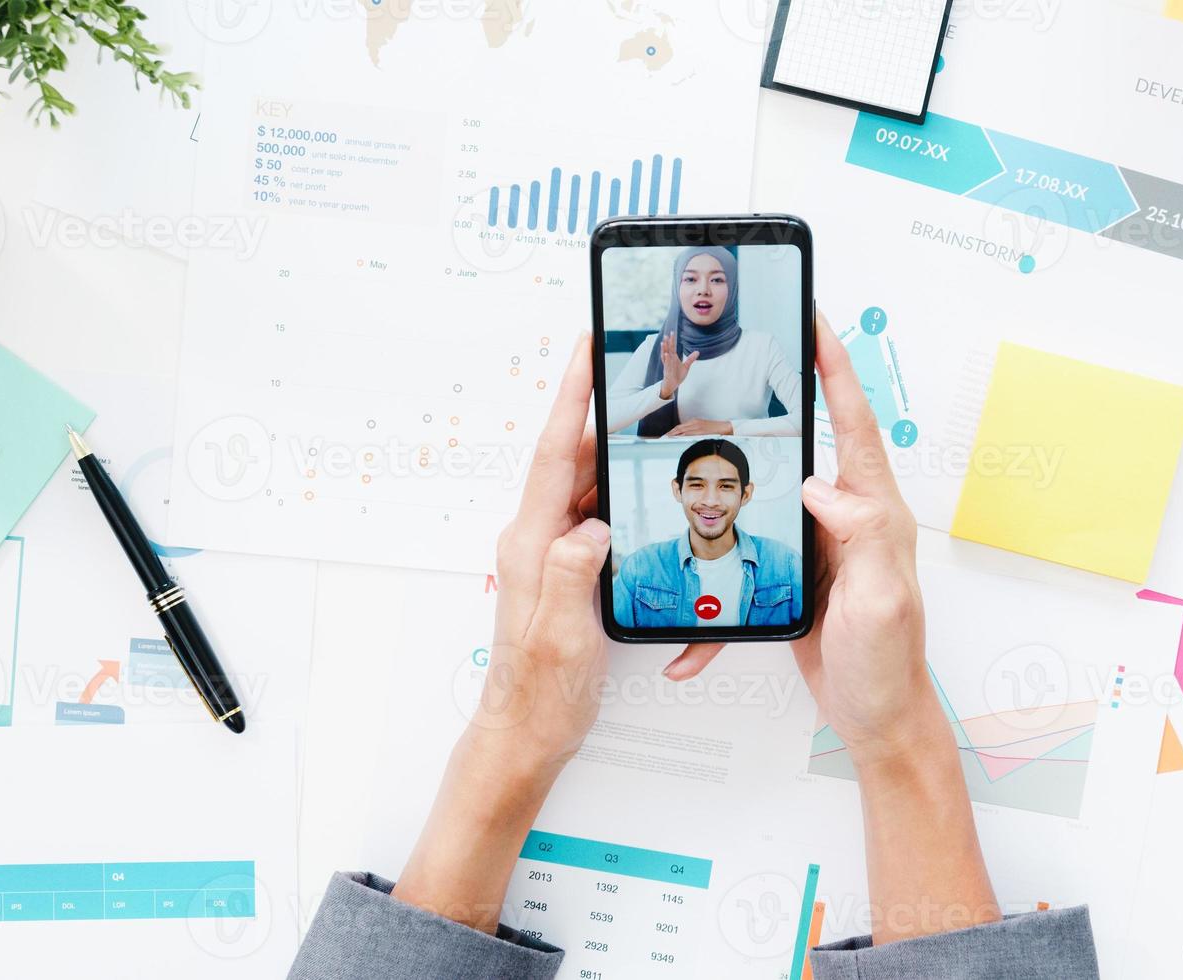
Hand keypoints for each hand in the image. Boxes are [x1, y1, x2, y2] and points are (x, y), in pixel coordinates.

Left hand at [391, 335, 612, 931]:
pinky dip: (623, 492)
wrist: (525, 735)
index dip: (574, 398)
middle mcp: (537, 538)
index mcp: (532, 543)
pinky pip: (596, 515)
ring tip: (658, 417)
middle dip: (606, 409)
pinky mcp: (569, 570)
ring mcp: (552, 553)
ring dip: (619, 450)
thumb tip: (592, 526)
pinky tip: (649, 486)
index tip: (588, 350)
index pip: (556, 455)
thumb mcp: (561, 636)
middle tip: (646, 371)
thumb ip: (572, 574)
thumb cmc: (540, 694)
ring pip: (589, 484)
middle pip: (576, 457)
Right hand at [657, 331, 699, 399]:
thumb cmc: (677, 375)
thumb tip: (697, 351)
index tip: (672, 332)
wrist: (673, 385)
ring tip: (663, 342)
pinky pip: (666, 364)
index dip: (672, 340)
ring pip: (665, 356)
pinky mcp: (667, 371)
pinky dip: (666, 359)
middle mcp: (669, 360)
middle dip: (667, 342)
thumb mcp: (686, 366)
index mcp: (673, 358)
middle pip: (668, 349)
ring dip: (664, 349)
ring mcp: (667, 365)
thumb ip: (690, 359)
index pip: (672, 347)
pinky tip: (666, 354)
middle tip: (666, 334)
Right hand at [661, 313, 942, 757]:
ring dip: (727, 477)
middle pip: (807, 440)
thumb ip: (862, 537)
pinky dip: (714, 590)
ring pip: (766, 492)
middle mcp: (845, 517)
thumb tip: (821, 484)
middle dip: (773, 398)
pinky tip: (687, 624)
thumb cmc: (889, 662)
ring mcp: (817, 544)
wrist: (876, 717)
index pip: (852, 423)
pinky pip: (747, 558)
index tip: (813, 319)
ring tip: (684, 450)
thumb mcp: (882, 598)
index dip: (833, 368)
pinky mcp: (793, 573)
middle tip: (731, 362)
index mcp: (871, 511)